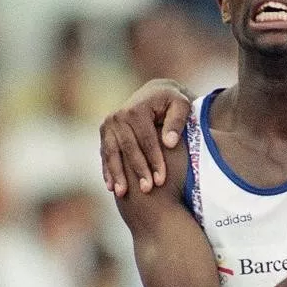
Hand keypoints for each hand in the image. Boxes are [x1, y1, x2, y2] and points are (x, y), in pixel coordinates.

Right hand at [99, 79, 191, 196]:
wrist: (155, 93)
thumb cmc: (173, 101)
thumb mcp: (181, 105)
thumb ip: (177, 121)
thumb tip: (169, 142)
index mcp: (137, 109)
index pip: (147, 140)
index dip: (154, 160)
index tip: (162, 180)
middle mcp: (118, 116)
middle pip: (129, 148)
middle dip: (138, 170)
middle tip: (147, 190)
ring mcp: (109, 125)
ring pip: (112, 152)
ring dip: (117, 174)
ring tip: (123, 193)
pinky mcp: (105, 133)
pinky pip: (105, 154)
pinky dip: (107, 170)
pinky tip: (111, 187)